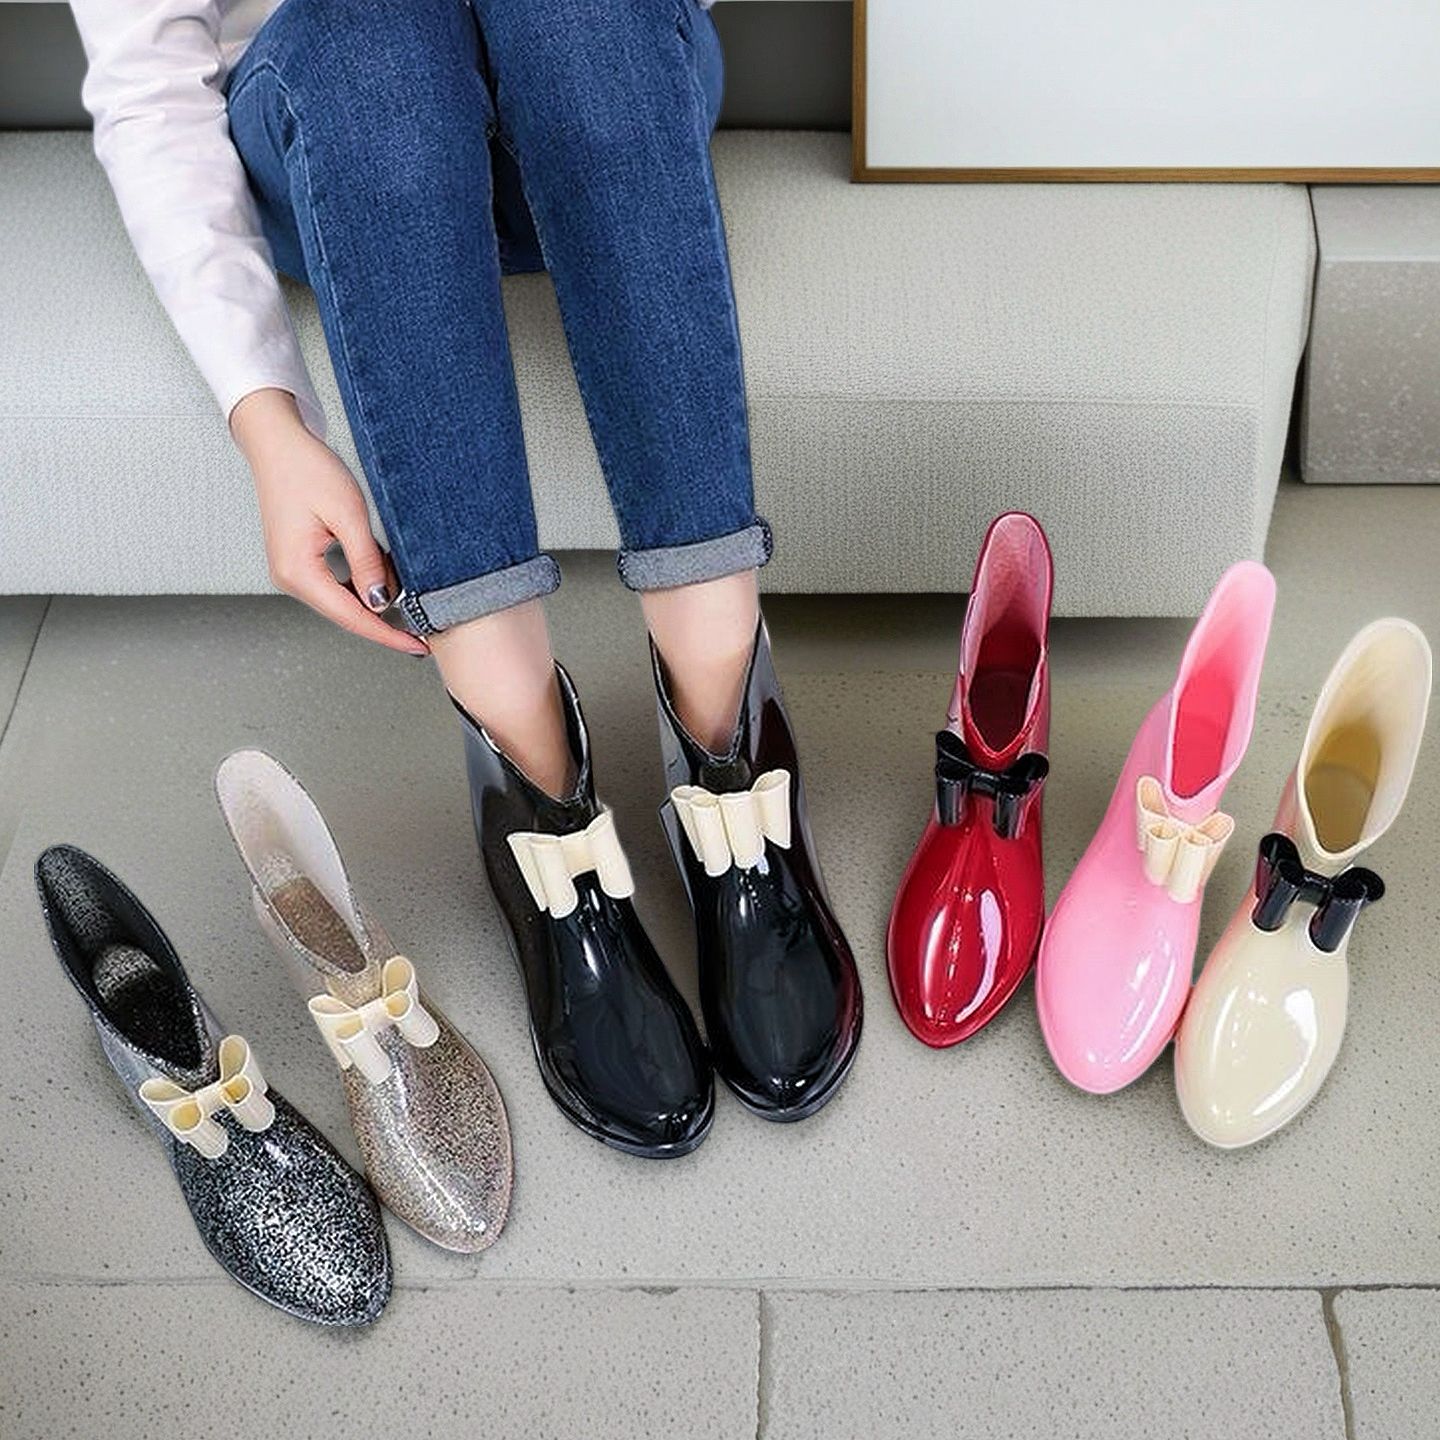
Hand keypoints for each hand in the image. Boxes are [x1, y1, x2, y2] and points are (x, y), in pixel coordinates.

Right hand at [231, 389, 427, 655]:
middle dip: (385, 623)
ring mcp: (292, 572)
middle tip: (425, 630)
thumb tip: (382, 603)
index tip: (419, 646)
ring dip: (376, 601)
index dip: (388, 635)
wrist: (278, 445)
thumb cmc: (309, 471)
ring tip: (408, 593)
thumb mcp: (349, 515)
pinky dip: (362, 585)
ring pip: (343, 601)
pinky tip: (384, 575)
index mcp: (298, 572)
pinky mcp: (299, 562)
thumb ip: (366, 563)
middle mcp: (290, 579)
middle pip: (346, 615)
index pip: (351, 617)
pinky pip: (336, 585)